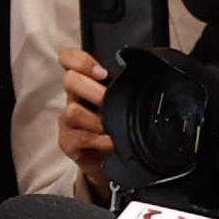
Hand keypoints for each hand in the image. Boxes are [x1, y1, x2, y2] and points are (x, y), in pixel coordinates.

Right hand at [59, 46, 114, 183]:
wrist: (109, 158)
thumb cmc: (116, 124)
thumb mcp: (121, 101)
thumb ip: (127, 86)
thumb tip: (151, 74)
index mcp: (86, 83)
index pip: (70, 60)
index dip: (81, 60)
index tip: (102, 72)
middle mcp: (74, 98)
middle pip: (69, 80)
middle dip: (92, 88)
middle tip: (107, 98)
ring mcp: (68, 121)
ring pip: (73, 110)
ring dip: (95, 119)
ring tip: (110, 126)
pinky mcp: (68, 141)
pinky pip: (77, 137)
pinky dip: (96, 139)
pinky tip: (109, 141)